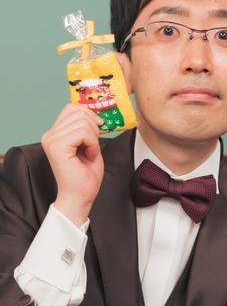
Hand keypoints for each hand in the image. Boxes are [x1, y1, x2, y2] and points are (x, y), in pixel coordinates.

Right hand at [41, 104, 103, 226]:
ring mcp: (52, 140)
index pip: (72, 108)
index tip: (98, 129)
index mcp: (55, 133)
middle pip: (78, 112)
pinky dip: (92, 143)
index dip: (90, 116)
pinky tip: (90, 155)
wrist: (80, 196)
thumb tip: (95, 114)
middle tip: (93, 145)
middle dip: (93, 127)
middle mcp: (50, 135)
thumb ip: (87, 129)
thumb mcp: (89, 145)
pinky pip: (82, 132)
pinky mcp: (57, 147)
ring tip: (90, 152)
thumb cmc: (85, 175)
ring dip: (94, 138)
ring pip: (82, 122)